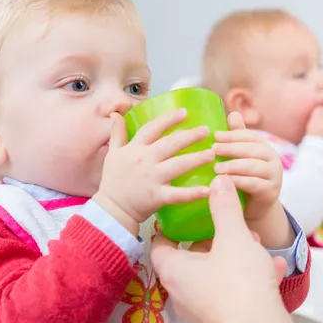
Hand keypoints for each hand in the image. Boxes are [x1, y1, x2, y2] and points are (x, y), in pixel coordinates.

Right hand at [93, 110, 215, 234]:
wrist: (111, 209)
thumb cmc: (113, 181)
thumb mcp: (113, 153)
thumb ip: (117, 133)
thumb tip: (115, 114)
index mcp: (135, 148)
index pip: (153, 128)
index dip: (169, 119)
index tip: (184, 112)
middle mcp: (145, 160)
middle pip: (171, 143)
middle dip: (190, 136)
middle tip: (206, 131)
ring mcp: (152, 178)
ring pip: (178, 165)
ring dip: (196, 158)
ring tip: (211, 154)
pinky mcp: (158, 196)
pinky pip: (178, 194)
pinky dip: (193, 193)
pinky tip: (208, 190)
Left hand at [150, 175, 293, 322]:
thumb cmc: (239, 286)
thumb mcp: (233, 237)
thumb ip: (225, 208)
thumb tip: (219, 184)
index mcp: (175, 272)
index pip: (160, 245)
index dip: (170, 227)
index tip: (183, 214)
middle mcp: (183, 293)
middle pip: (191, 258)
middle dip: (213, 239)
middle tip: (227, 224)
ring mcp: (203, 308)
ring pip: (216, 274)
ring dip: (235, 256)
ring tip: (255, 244)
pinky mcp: (225, 318)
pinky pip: (233, 291)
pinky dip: (250, 277)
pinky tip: (274, 267)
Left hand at [212, 112, 280, 214]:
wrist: (255, 208)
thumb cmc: (245, 178)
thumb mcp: (241, 157)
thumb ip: (238, 138)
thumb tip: (233, 114)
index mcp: (264, 147)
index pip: (250, 136)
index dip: (233, 135)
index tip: (215, 136)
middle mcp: (273, 159)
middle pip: (252, 150)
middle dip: (231, 148)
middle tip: (213, 150)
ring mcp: (274, 176)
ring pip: (252, 166)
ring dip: (233, 166)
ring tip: (216, 168)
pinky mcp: (271, 191)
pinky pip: (253, 184)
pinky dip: (238, 181)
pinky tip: (225, 182)